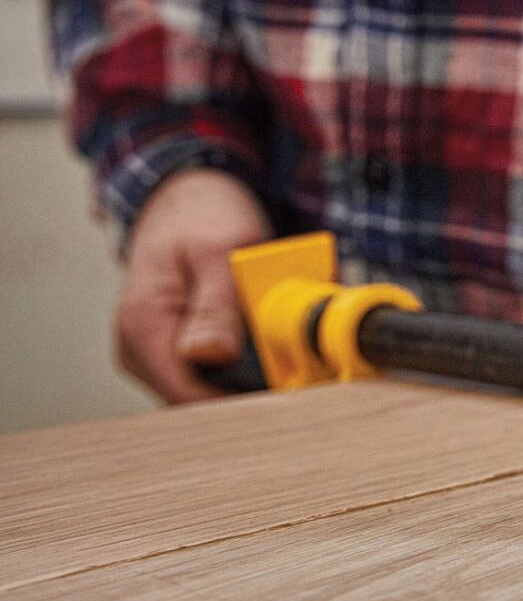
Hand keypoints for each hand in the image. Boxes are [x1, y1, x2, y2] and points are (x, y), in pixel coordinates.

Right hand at [117, 168, 270, 402]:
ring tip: (289, 345)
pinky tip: (274, 339)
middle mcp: (142, 348)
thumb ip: (217, 306)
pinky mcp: (181, 348)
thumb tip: (212, 356)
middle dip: (256, 388)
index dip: (241, 403)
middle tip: (301, 366)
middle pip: (204, 399)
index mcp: (142, 327)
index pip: (188, 396)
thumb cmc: (202, 216)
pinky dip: (252, 360)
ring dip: (257, 374)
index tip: (289, 394)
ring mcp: (159, 351)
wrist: (190, 198)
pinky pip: (219, 370)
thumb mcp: (220, 250)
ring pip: (215, 387)